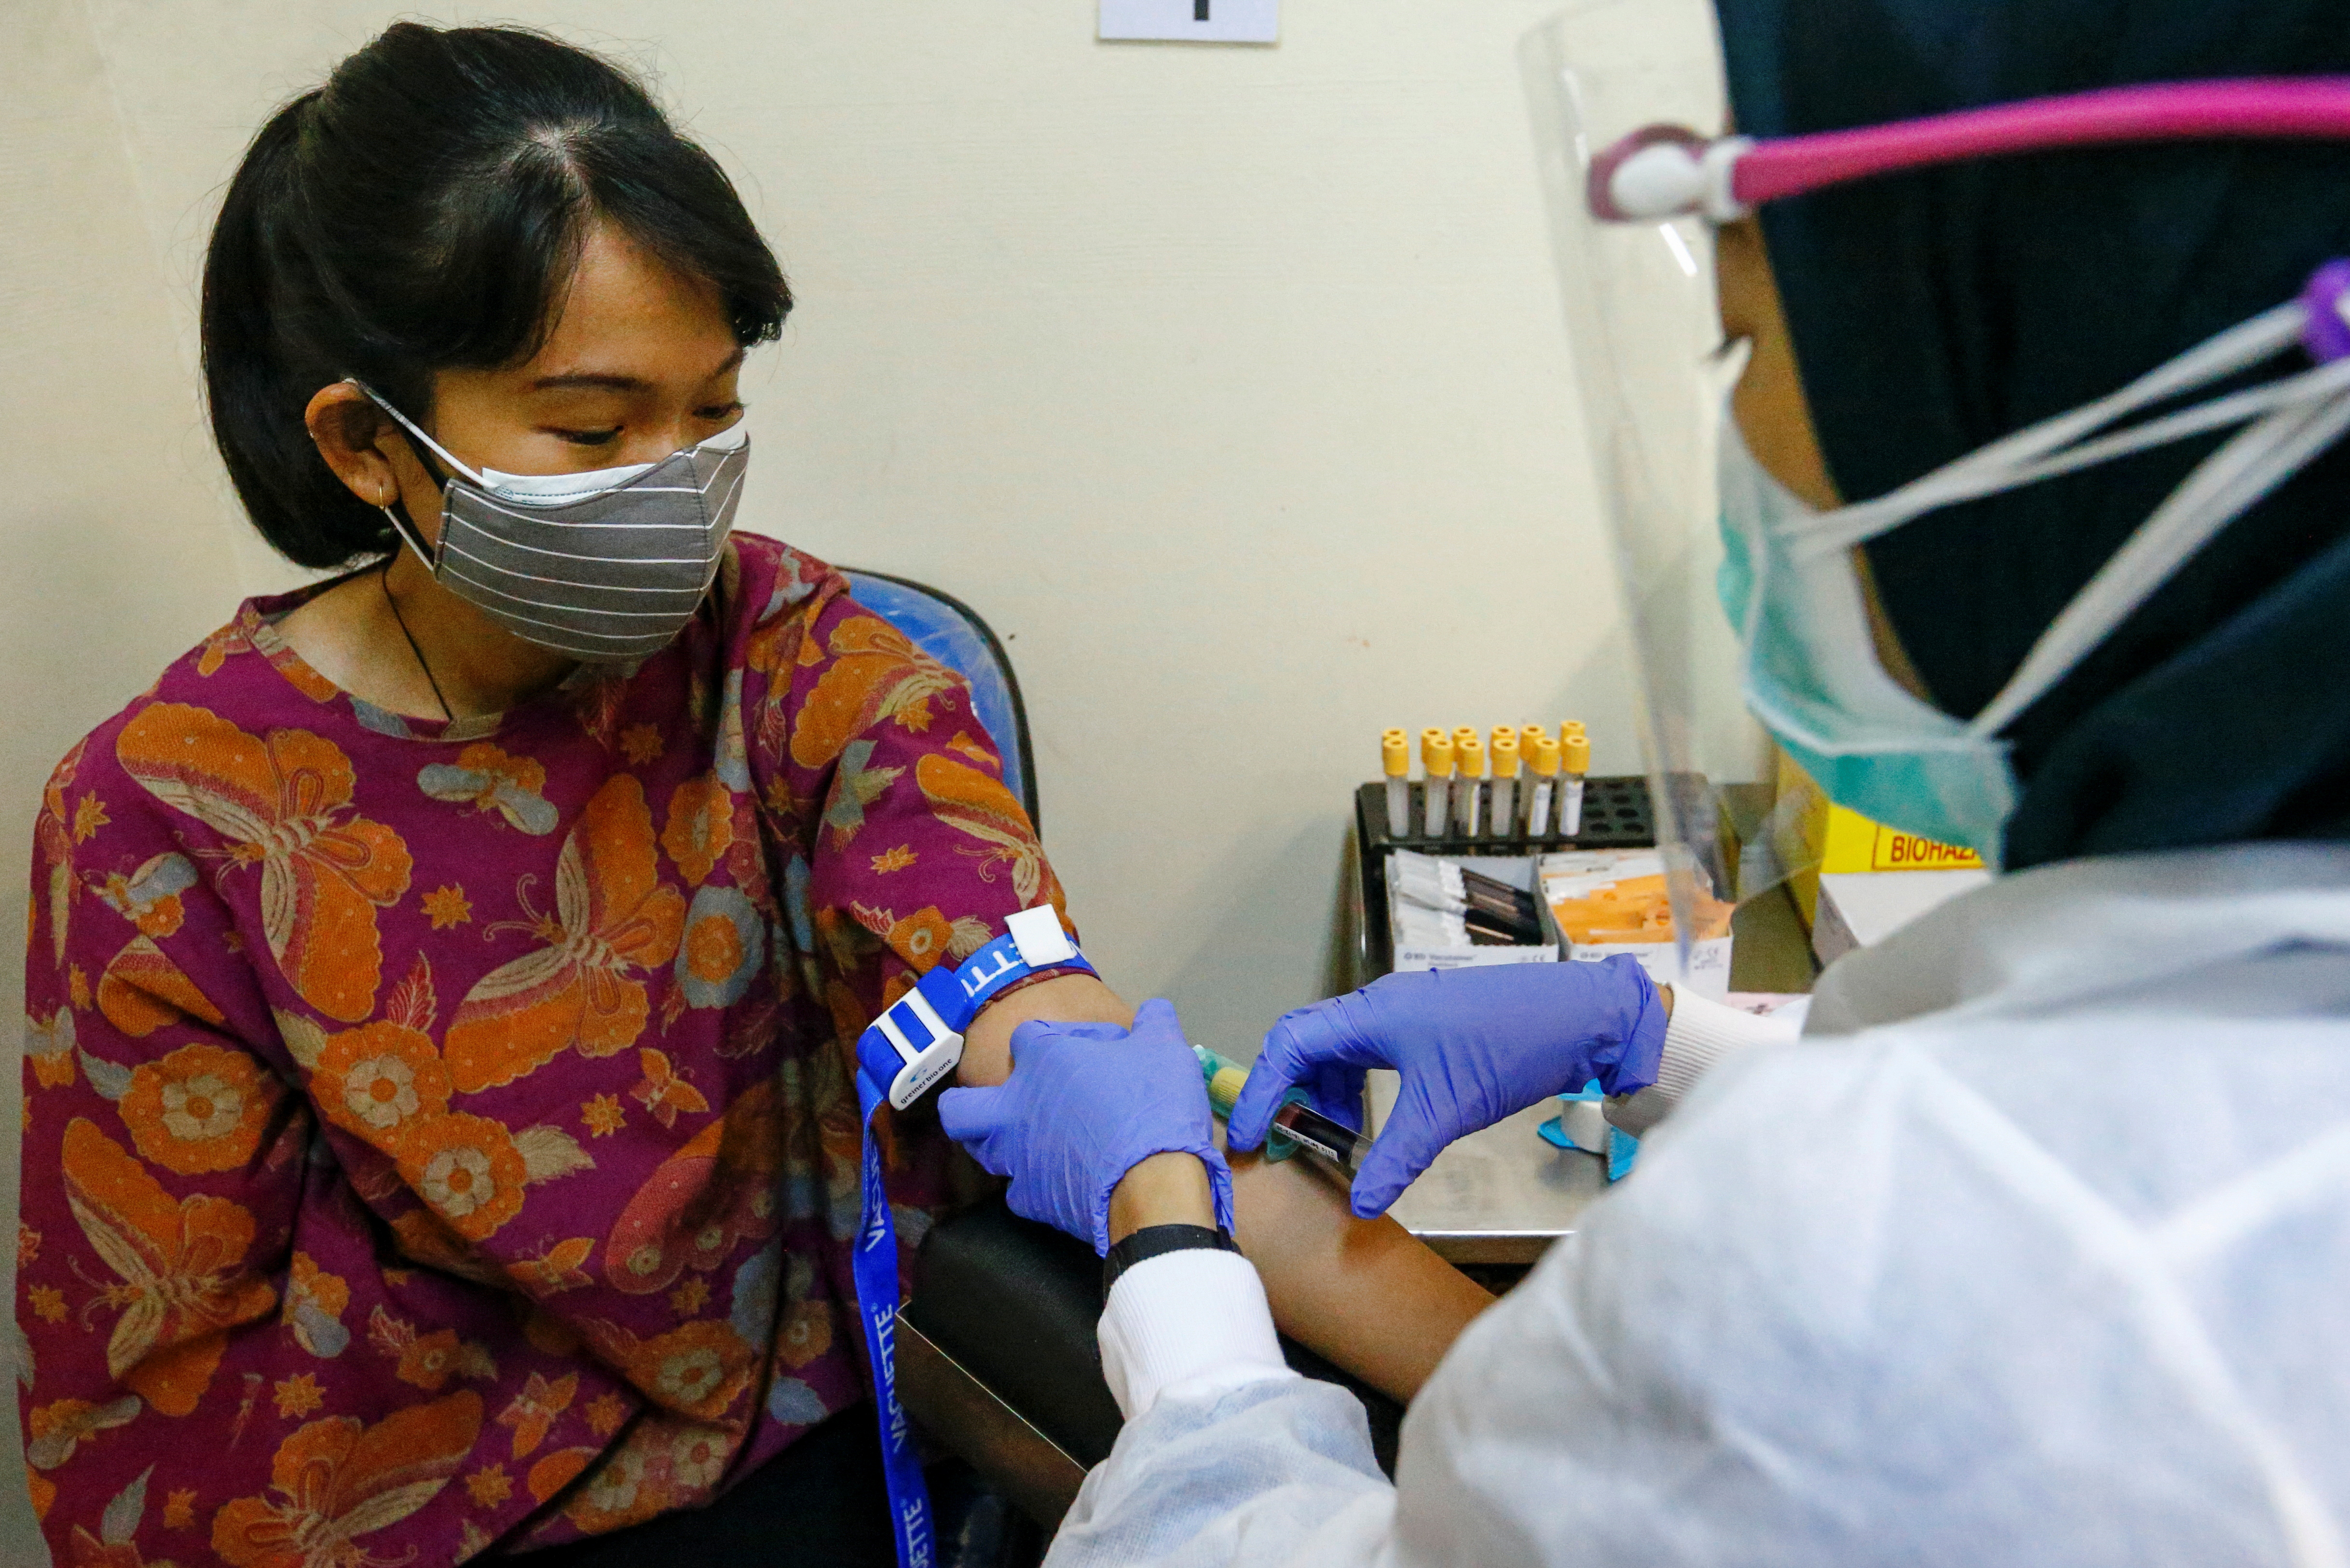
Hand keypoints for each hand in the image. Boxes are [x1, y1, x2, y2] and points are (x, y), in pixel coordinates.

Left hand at [939, 998, 1234, 1254]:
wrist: (1152, 1181)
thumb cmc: (1152, 1104)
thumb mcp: (1166, 1050)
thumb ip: (1154, 1024)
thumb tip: (1155, 1010)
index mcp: (1042, 1060)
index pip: (1025, 1037)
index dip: (1047, 1041)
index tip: (1075, 1052)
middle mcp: (1015, 1106)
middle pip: (961, 1106)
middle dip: (965, 1104)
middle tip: (998, 1106)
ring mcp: (1016, 1155)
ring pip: (980, 1151)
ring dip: (995, 1146)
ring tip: (1021, 1146)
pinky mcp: (1029, 1198)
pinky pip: (1019, 1192)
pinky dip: (1033, 1188)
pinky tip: (1055, 1186)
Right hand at [1232, 957, 1665, 1218]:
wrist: (1580, 1016)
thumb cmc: (1510, 1046)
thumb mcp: (1446, 1110)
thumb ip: (1396, 1158)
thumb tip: (1360, 1204)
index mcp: (1371, 1015)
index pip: (1291, 1042)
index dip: (1261, 1088)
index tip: (1247, 1134)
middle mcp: (1380, 1007)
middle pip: (1309, 1044)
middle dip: (1291, 1093)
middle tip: (1285, 1141)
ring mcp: (1406, 1014)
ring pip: (1342, 1051)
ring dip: (1327, 1094)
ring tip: (1331, 1140)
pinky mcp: (1429, 1027)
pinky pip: (1372, 1054)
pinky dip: (1360, 1088)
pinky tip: (1372, 1124)